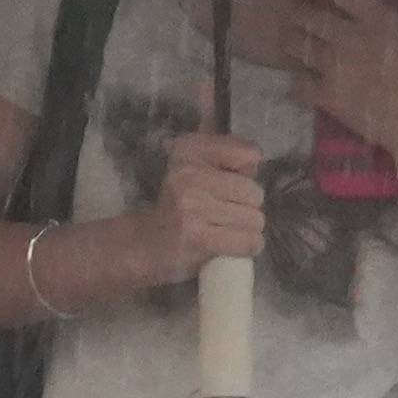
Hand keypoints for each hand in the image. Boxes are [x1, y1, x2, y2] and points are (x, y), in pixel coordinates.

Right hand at [129, 131, 267, 287]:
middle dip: (247, 208)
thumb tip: (256, 160)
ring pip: (254, 219)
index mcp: (189, 150)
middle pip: (254, 192)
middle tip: (226, 215)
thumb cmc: (175, 206)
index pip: (248, 154)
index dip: (246, 174)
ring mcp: (193, 206)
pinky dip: (246, 247)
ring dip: (247, 230)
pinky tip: (231, 247)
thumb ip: (223, 156)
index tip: (228, 185)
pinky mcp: (198, 237)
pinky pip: (248, 242)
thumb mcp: (192, 168)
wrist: (141, 245)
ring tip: (226, 231)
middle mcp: (190, 173)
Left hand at [290, 0, 397, 183]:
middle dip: (297, 10)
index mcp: (379, 20)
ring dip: (290, 42)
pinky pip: (297, 85)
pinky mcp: (329, 98)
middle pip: (307, 15)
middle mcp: (350, 38)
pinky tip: (297, 83)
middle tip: (295, 11)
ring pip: (296, 46)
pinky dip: (295, 83)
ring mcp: (335, 68)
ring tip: (289, 41)